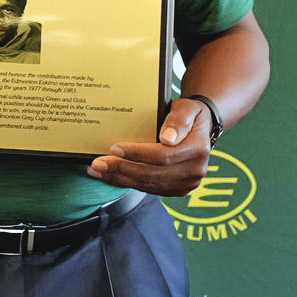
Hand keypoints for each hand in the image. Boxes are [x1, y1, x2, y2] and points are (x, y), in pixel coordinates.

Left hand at [86, 97, 211, 195]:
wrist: (200, 128)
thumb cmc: (189, 114)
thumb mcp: (187, 108)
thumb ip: (178, 120)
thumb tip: (167, 138)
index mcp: (199, 149)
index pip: (163, 155)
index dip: (137, 154)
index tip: (114, 148)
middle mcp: (195, 170)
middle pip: (153, 173)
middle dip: (122, 169)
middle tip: (98, 164)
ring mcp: (187, 182)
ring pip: (149, 184)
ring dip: (120, 178)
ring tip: (97, 171)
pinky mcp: (176, 188)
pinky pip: (149, 188)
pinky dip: (128, 182)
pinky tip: (111, 176)